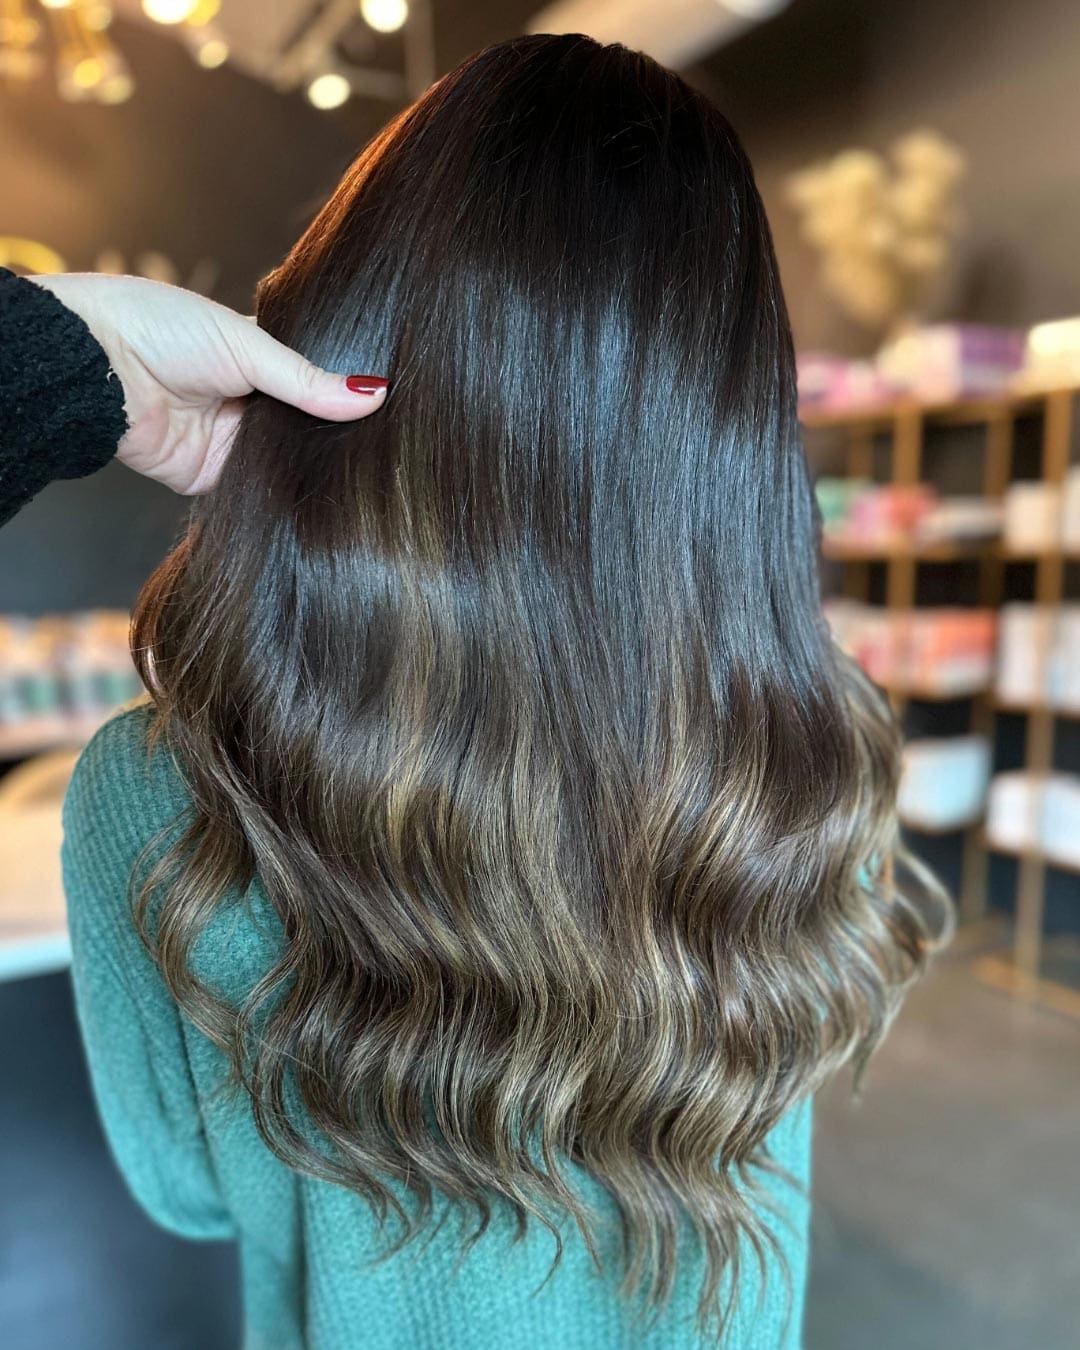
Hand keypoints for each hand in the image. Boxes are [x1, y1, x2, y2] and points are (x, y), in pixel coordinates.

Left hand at [31, 273, 387, 493]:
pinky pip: (261, 490)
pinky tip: (323, 490)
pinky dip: (284, 490)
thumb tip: (374, 396)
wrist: (95, 367)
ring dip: (313, 462)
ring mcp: (233, 442)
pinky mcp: (215, 479)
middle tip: (389, 443)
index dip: (348, 391)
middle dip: (335, 432)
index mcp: (259, 357)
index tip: (394, 403)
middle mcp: (250, 402)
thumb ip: (308, 379)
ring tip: (367, 468)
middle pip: (307, 424)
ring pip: (289, 459)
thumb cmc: (160, 329)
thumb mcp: (247, 345)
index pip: (317, 378)